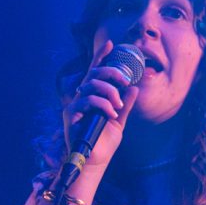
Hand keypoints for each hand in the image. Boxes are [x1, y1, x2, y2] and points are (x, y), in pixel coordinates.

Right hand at [62, 43, 139, 168]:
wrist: (96, 160)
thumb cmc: (104, 142)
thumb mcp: (119, 121)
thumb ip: (125, 105)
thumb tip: (134, 89)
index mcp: (93, 97)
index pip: (96, 72)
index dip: (101, 57)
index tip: (110, 44)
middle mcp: (82, 97)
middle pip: (94, 74)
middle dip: (111, 73)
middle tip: (125, 81)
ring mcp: (75, 105)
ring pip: (91, 85)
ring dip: (109, 91)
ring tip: (117, 105)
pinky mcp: (71, 114)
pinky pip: (87, 101)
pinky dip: (102, 105)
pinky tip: (110, 114)